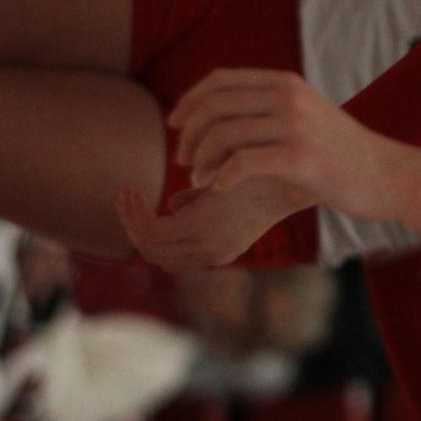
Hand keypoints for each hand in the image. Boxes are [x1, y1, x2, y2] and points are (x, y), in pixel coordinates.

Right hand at [118, 180, 313, 271]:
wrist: (294, 163)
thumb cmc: (267, 170)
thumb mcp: (231, 190)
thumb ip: (202, 202)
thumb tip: (175, 205)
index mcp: (224, 247)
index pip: (173, 257)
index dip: (151, 234)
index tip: (137, 205)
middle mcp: (214, 253)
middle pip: (157, 255)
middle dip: (134, 228)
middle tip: (125, 197)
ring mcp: (206, 243)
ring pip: (149, 246)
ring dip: (131, 220)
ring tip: (126, 193)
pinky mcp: (199, 226)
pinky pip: (149, 232)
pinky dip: (134, 214)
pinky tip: (131, 191)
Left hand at [167, 68, 409, 221]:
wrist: (387, 174)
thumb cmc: (340, 153)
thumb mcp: (305, 115)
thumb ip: (268, 107)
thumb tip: (213, 112)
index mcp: (286, 83)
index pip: (219, 80)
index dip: (188, 102)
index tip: (175, 127)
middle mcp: (288, 97)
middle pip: (214, 107)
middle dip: (188, 136)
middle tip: (184, 162)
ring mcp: (295, 126)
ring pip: (222, 136)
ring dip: (201, 161)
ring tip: (198, 180)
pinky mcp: (300, 158)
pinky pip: (241, 164)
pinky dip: (221, 179)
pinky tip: (220, 190)